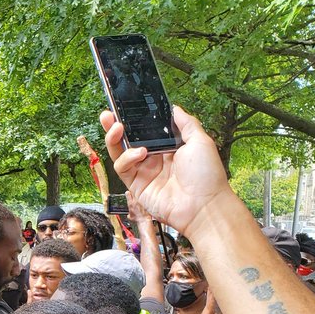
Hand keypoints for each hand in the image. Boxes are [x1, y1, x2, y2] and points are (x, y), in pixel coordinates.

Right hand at [101, 107, 236, 235]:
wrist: (202, 206)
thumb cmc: (206, 175)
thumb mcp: (201, 141)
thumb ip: (186, 123)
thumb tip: (174, 108)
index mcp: (169, 146)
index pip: (146, 130)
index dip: (135, 119)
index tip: (126, 107)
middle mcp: (154, 158)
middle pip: (129, 140)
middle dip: (116, 127)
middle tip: (108, 114)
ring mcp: (144, 172)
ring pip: (120, 152)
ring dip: (115, 139)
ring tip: (117, 128)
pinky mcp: (136, 185)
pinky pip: (122, 168)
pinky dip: (126, 158)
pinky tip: (139, 153)